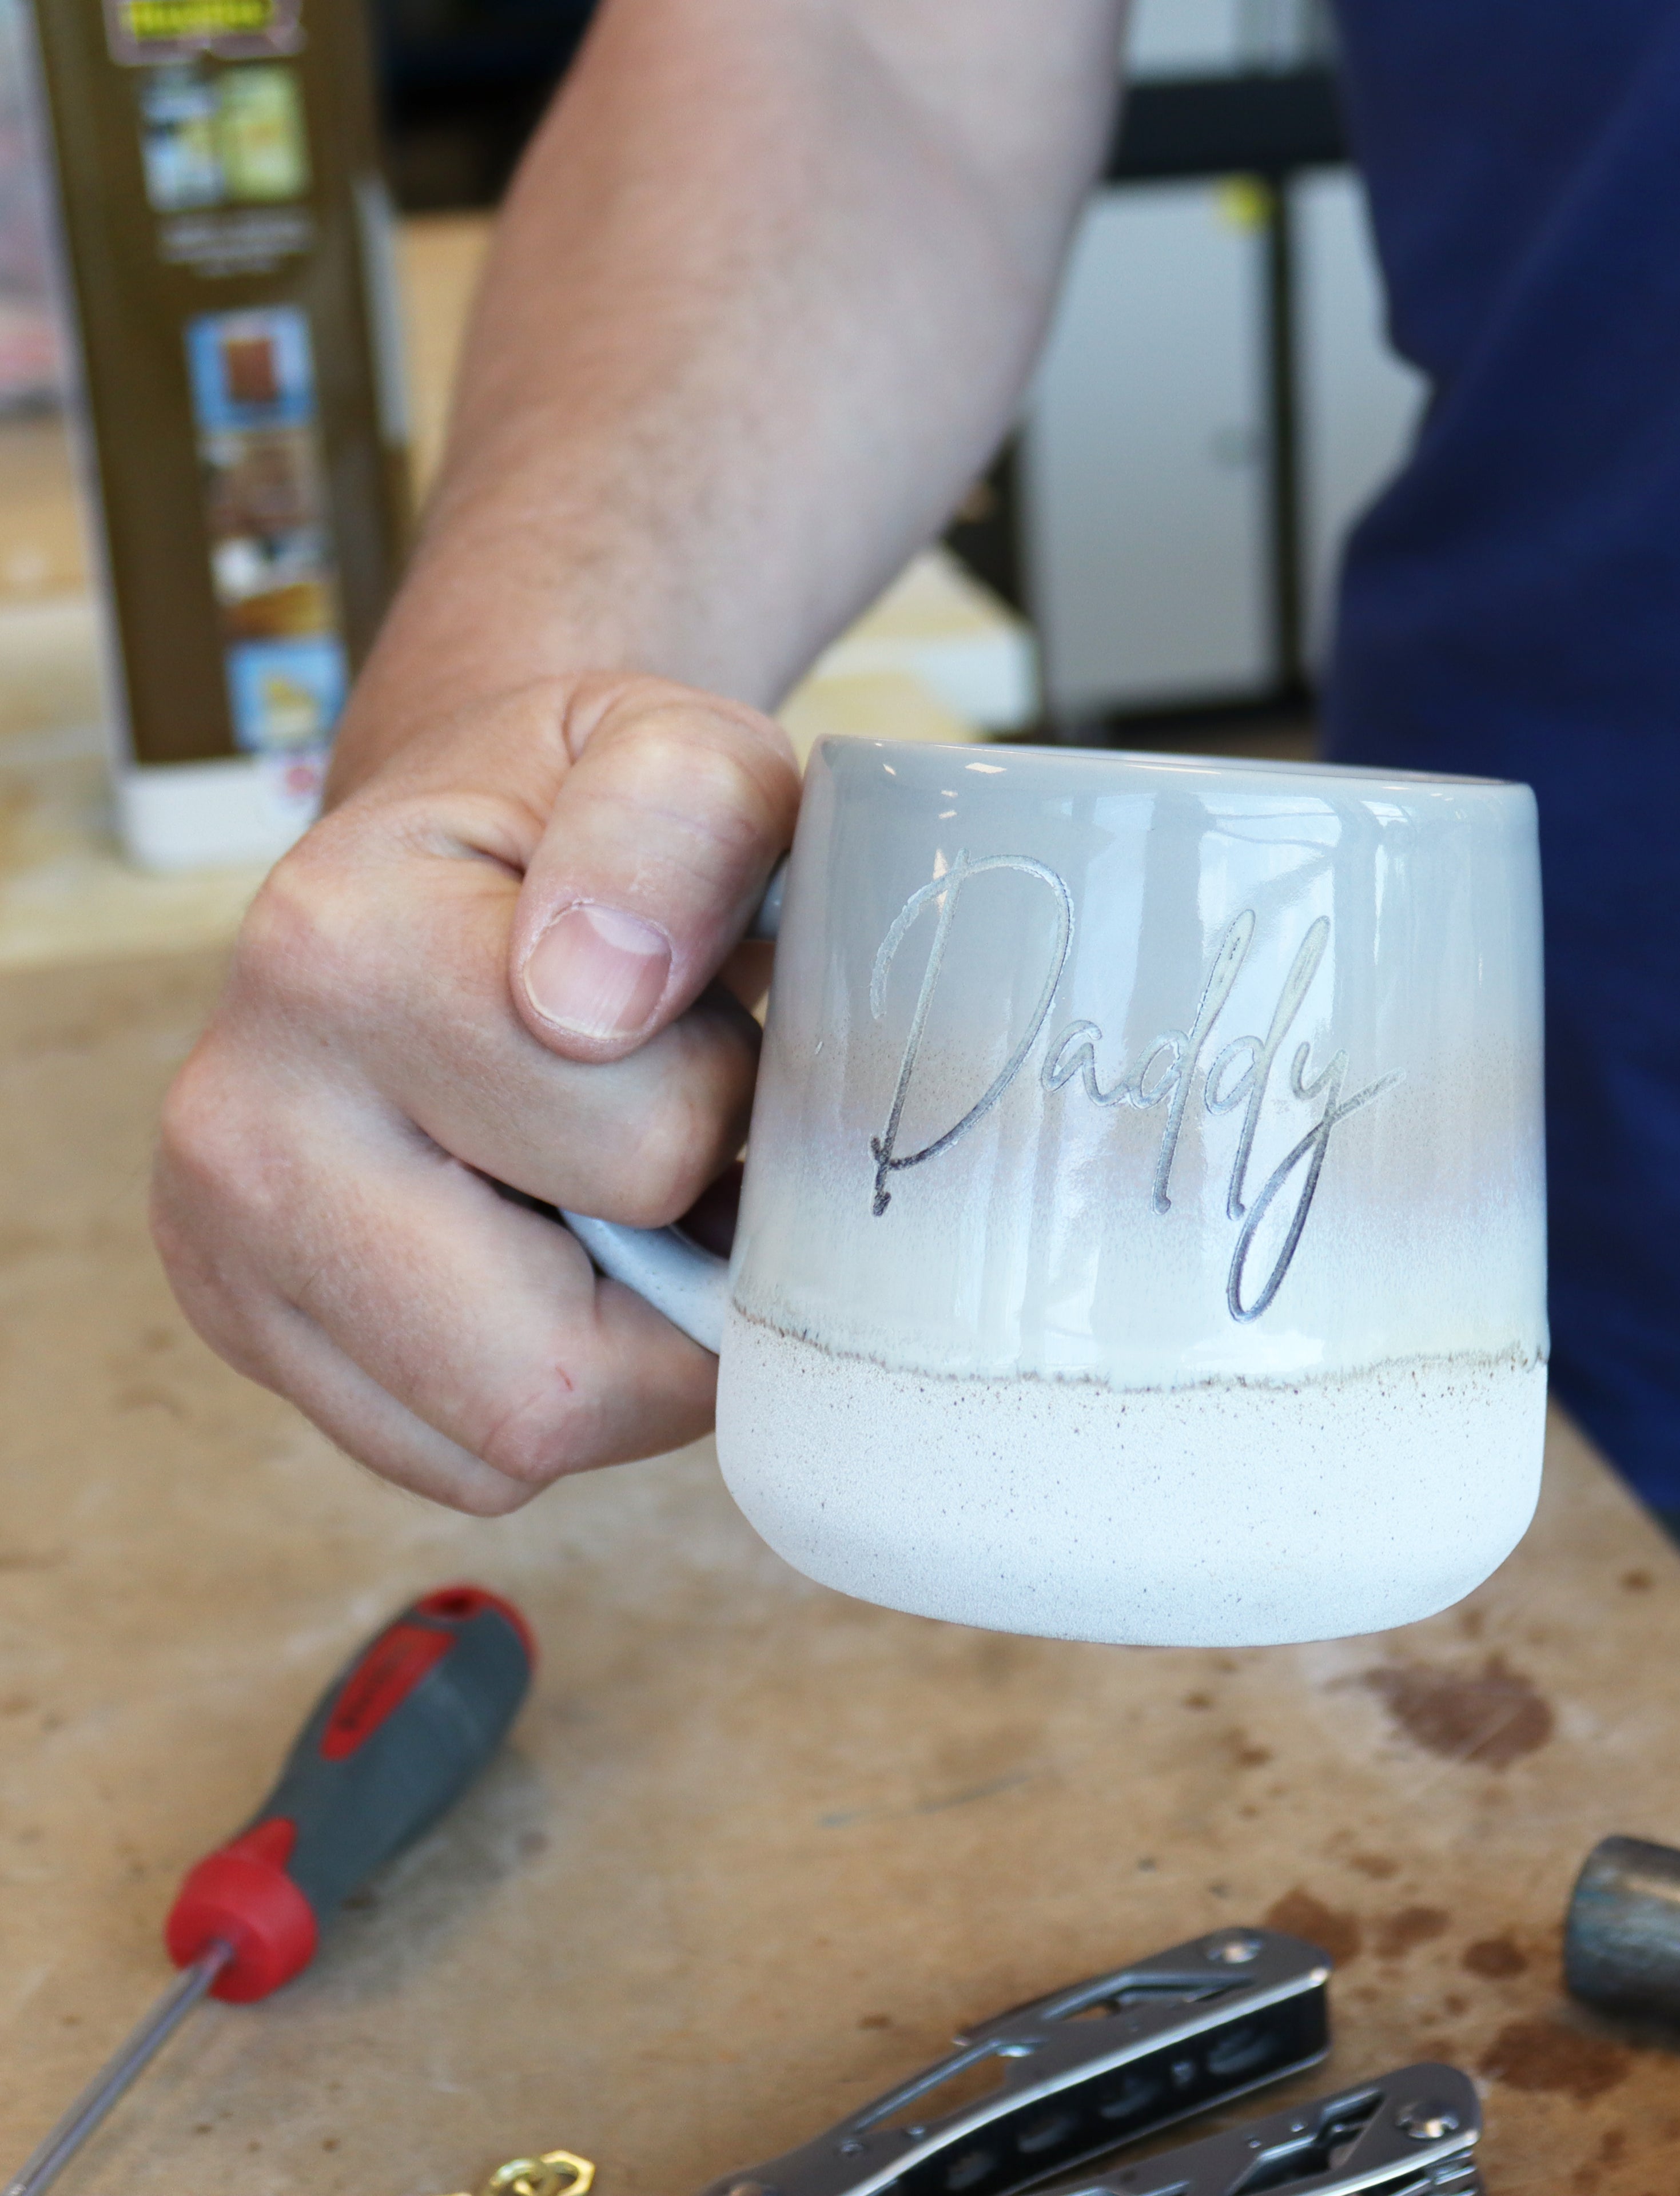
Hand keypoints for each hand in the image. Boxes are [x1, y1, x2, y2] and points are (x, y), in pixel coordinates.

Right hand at [153, 673, 799, 1512]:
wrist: (465, 849)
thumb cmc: (592, 823)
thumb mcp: (683, 759)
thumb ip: (679, 825)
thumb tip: (593, 994)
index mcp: (343, 951)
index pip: (642, 1158)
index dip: (732, 1115)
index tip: (710, 1027)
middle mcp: (239, 1120)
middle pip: (555, 1375)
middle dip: (676, 1284)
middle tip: (687, 1157)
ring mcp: (223, 1248)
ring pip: (509, 1440)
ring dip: (620, 1346)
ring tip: (613, 1197)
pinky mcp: (251, 1330)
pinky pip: (462, 1460)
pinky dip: (549, 1382)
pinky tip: (552, 1248)